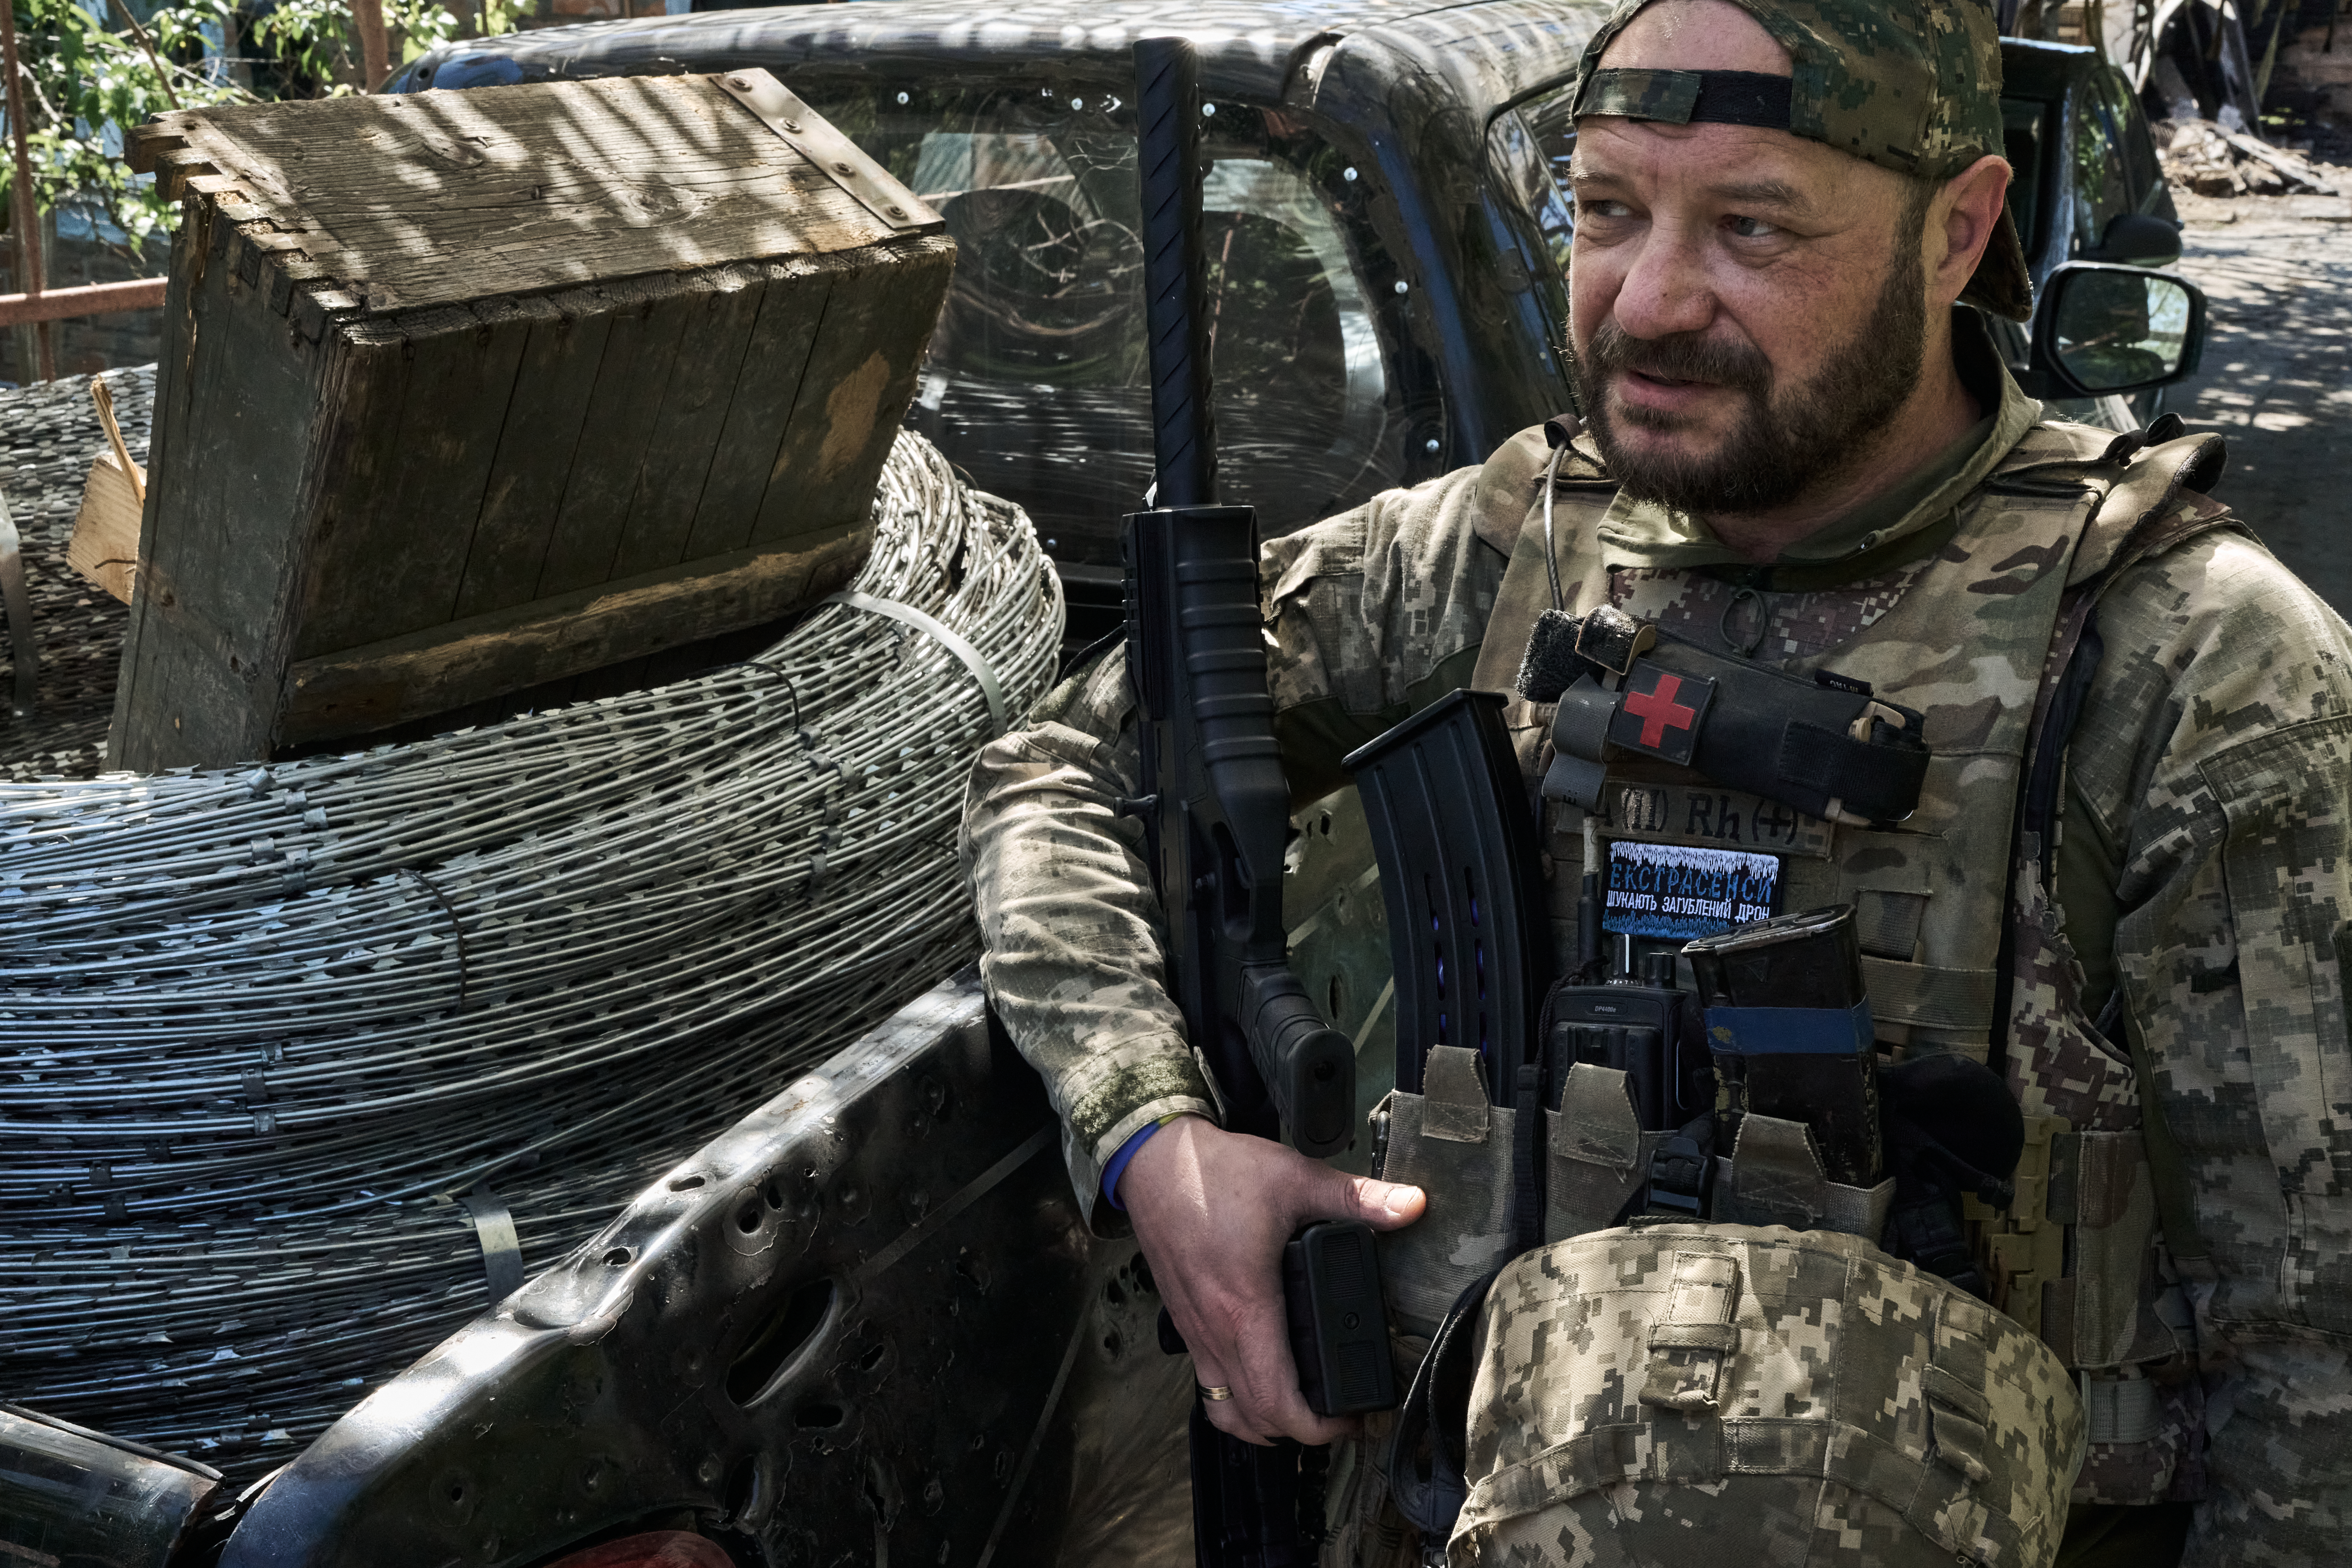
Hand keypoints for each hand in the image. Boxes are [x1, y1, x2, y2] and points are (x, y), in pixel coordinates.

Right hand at [1119, 1114, 1424, 1445]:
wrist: (1154, 1162)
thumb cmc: (1216, 1173)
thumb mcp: (1295, 1179)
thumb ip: (1357, 1197)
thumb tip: (1412, 1205)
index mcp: (1246, 1308)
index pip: (1277, 1400)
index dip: (1318, 1427)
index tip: (1351, 1419)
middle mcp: (1215, 1330)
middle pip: (1253, 1417)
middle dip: (1299, 1431)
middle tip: (1338, 1416)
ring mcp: (1194, 1331)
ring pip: (1224, 1408)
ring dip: (1261, 1422)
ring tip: (1299, 1410)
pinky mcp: (1183, 1321)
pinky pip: (1207, 1382)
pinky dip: (1234, 1397)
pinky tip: (1259, 1375)